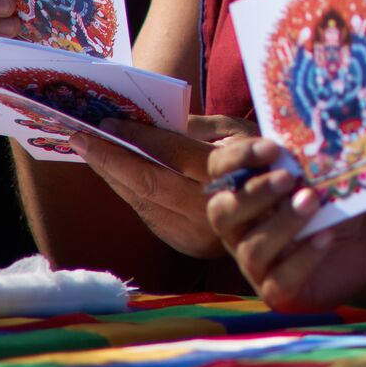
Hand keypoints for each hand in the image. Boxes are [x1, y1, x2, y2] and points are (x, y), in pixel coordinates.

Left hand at [70, 115, 256, 258]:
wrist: (287, 224)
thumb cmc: (268, 164)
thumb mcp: (244, 134)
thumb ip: (202, 127)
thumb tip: (159, 122)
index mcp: (226, 174)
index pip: (172, 151)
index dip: (138, 136)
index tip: (108, 121)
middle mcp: (207, 206)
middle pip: (146, 180)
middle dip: (108, 158)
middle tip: (78, 136)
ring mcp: (194, 231)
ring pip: (141, 200)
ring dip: (111, 175)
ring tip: (88, 151)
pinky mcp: (186, 245)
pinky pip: (148, 214)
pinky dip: (128, 191)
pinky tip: (113, 174)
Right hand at [206, 138, 365, 311]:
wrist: (363, 241)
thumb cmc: (331, 199)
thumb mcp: (317, 173)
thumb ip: (301, 156)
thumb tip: (301, 133)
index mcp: (240, 192)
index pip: (220, 169)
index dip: (239, 157)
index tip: (272, 148)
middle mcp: (239, 229)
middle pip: (223, 213)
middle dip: (254, 194)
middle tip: (288, 177)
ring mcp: (255, 263)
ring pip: (253, 248)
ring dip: (283, 222)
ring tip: (312, 201)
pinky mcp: (277, 291)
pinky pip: (281, 279)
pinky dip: (304, 257)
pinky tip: (325, 237)